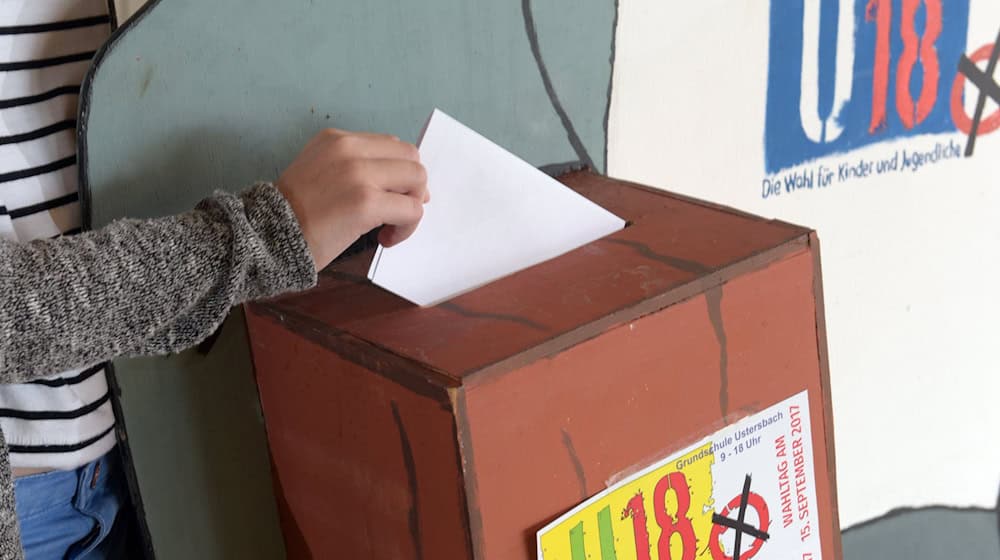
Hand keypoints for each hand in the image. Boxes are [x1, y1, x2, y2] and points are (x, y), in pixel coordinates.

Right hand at [276, 129, 428, 270]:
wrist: (267, 236)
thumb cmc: (294, 214)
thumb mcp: (320, 171)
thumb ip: (356, 167)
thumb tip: (404, 183)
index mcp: (337, 139)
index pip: (392, 145)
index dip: (399, 173)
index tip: (389, 196)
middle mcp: (349, 149)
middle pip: (411, 158)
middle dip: (411, 188)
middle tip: (395, 213)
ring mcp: (359, 174)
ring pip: (417, 180)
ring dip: (412, 207)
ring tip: (389, 227)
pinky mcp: (366, 203)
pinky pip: (412, 210)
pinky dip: (406, 228)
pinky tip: (384, 239)